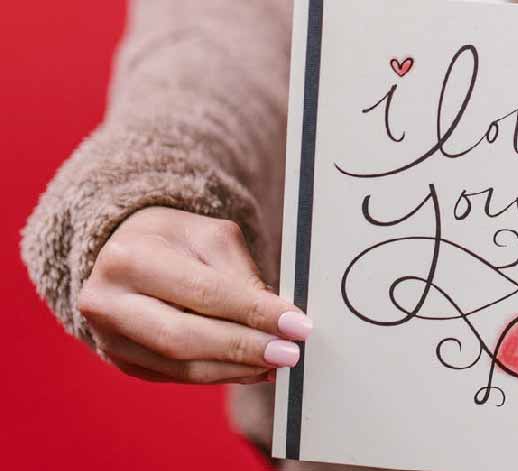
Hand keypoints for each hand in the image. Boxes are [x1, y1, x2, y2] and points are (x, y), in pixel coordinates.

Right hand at [77, 207, 312, 383]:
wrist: (126, 250)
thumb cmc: (174, 240)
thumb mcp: (210, 237)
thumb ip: (242, 274)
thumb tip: (277, 319)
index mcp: (128, 259)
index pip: (202, 293)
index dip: (253, 312)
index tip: (296, 324)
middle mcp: (107, 303)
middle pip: (185, 338)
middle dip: (245, 348)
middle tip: (289, 352)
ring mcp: (110, 339)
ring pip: (183, 366)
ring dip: (237, 368)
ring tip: (277, 362)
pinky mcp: (122, 362)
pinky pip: (179, 376)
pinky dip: (221, 374)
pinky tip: (252, 368)